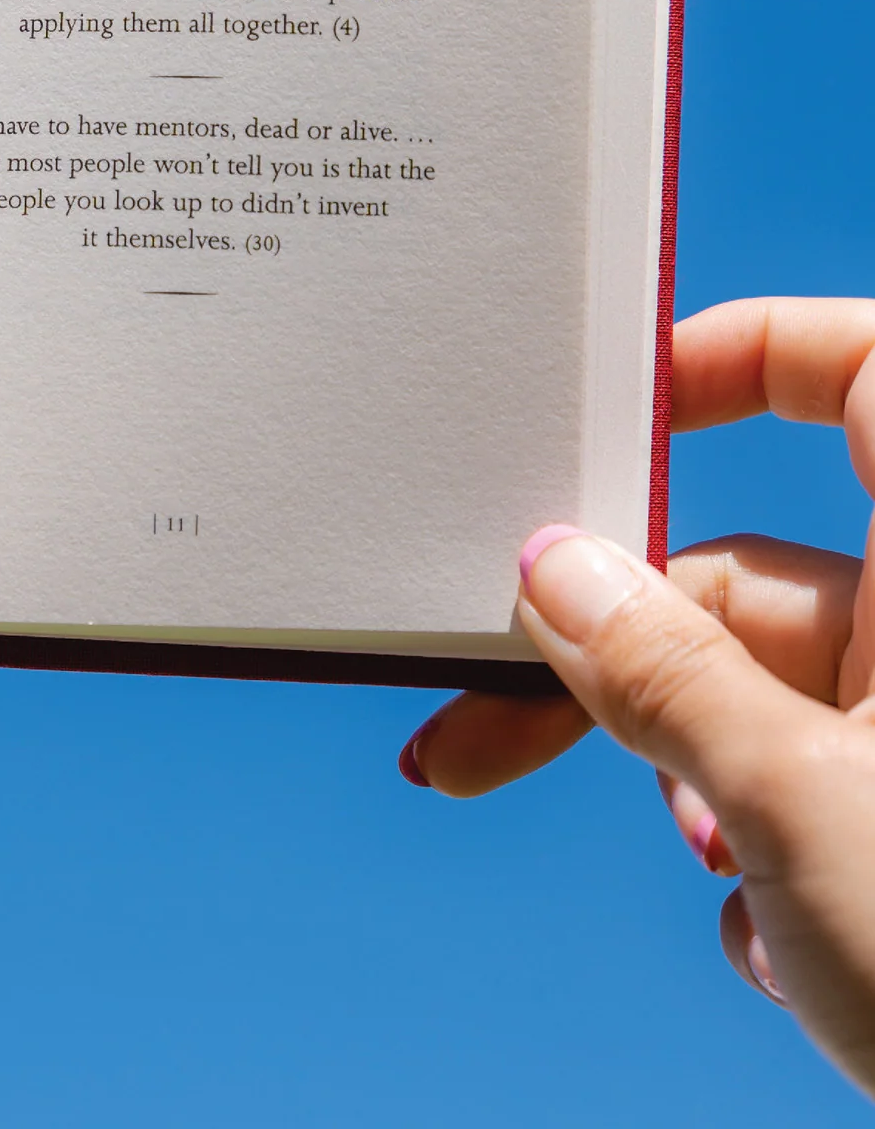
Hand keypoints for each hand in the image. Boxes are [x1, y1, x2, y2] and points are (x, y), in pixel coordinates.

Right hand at [398, 299, 874, 1090]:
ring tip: (708, 873)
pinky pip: (813, 804)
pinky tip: (783, 952)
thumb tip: (546, 568)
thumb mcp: (800, 803)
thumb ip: (659, 673)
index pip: (853, 369)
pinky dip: (767, 862)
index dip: (734, 356)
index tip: (609, 410)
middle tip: (472, 727)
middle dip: (614, 658)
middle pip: (749, 586)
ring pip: (765, 710)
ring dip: (691, 780)